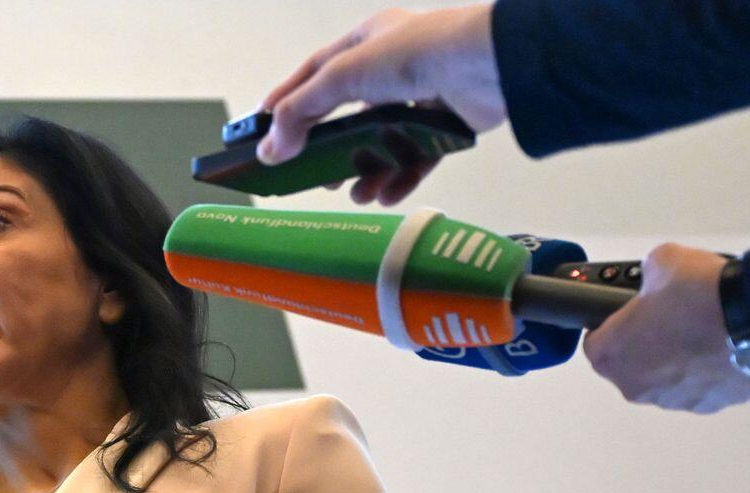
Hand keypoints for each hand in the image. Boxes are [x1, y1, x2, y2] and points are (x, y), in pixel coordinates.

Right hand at [258, 4, 505, 205]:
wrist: (486, 64)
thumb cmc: (416, 53)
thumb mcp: (343, 75)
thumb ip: (300, 111)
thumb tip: (269, 150)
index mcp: (366, 42)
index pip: (315, 73)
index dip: (287, 101)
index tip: (264, 132)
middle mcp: (392, 66)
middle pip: (347, 115)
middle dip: (329, 149)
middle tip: (313, 176)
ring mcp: (422, 94)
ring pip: (382, 140)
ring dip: (366, 170)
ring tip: (356, 193)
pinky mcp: (446, 122)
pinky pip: (416, 156)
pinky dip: (399, 176)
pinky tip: (385, 192)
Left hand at [582, 244, 749, 413]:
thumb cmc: (698, 292)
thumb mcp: (662, 261)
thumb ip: (648, 274)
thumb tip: (657, 276)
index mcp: (610, 355)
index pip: (596, 342)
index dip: (612, 325)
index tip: (631, 313)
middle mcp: (634, 386)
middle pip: (631, 364)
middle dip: (646, 343)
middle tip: (671, 318)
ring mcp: (672, 401)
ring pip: (667, 379)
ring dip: (677, 360)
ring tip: (702, 331)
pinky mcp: (708, 405)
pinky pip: (700, 386)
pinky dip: (707, 371)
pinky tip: (722, 347)